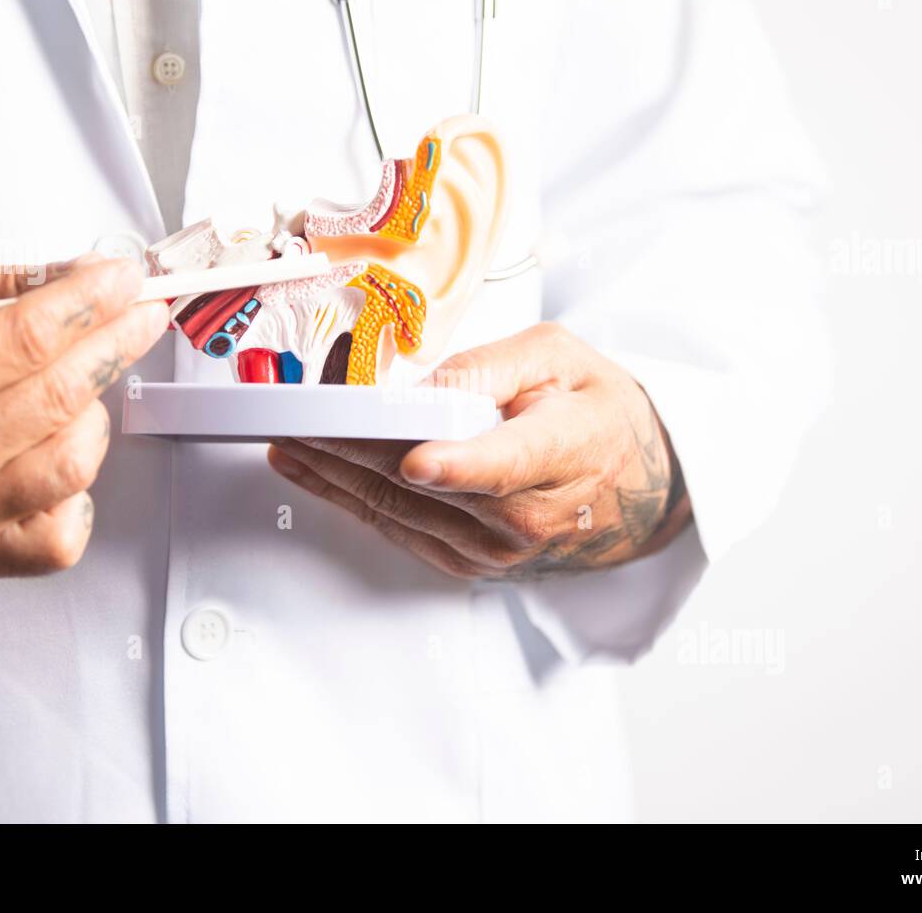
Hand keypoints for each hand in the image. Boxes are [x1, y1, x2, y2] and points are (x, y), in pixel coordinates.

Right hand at [0, 254, 167, 575]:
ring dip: (94, 412)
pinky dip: (79, 488)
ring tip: (76, 388)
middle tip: (143, 313)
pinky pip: (66, 528)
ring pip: (76, 460)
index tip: (126, 278)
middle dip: (118, 343)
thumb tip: (84, 274)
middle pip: (61, 395)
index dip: (91, 301)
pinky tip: (54, 454)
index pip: (28, 337)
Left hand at [267, 323, 690, 579]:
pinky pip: (397, 530)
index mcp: (559, 453)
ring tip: (286, 439)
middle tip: (292, 416)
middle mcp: (525, 515)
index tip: (416, 460)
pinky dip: (350, 499)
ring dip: (333, 474)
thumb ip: (489, 368)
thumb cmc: (596, 411)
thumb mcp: (559, 357)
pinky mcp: (469, 563)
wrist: (635, 483)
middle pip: (423, 485)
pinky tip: (314, 472)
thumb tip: (418, 391)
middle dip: (348, 449)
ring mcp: (496, 549)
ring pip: (396, 510)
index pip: (502, 466)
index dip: (457, 465)